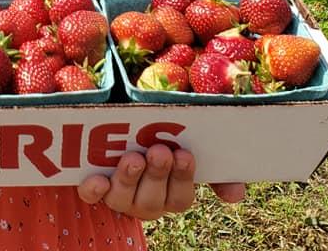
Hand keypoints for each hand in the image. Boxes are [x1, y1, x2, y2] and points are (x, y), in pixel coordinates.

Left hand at [76, 145, 245, 220]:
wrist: (116, 126)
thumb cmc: (159, 134)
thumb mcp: (187, 142)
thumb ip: (214, 166)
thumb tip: (236, 194)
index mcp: (170, 193)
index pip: (180, 197)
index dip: (182, 178)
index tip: (184, 154)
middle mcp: (145, 200)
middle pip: (152, 201)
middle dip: (156, 175)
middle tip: (158, 151)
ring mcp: (118, 196)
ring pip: (123, 200)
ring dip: (129, 179)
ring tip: (132, 157)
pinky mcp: (92, 187)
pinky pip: (91, 197)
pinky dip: (94, 190)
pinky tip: (97, 178)